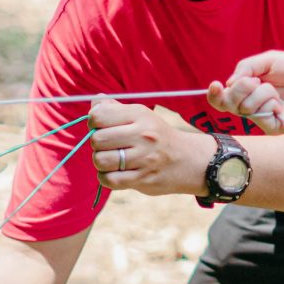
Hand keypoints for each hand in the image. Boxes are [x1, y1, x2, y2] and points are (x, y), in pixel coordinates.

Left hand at [87, 97, 217, 196]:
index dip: (93, 122)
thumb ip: (115, 109)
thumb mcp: (142, 115)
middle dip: (97, 144)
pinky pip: (109, 180)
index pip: (99, 116)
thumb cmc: (157, 136)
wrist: (189, 160)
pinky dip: (106, 177)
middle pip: (97, 139)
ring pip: (101, 160)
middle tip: (108, 146)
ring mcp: (144, 158)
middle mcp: (143, 135)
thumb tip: (94, 103)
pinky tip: (115, 172)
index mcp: (140, 115)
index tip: (101, 127)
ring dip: (101, 162)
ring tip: (111, 159)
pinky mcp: (143, 179)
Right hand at [214, 51, 283, 134]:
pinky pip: (261, 117)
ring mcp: (262, 119)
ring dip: (262, 92)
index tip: (215, 84)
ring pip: (245, 108)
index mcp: (247, 91)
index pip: (222, 99)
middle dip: (240, 88)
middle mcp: (251, 106)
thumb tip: (228, 83)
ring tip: (276, 90)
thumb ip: (245, 67)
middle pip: (228, 104)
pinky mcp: (274, 128)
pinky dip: (270, 104)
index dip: (214, 95)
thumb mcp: (267, 60)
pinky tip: (281, 103)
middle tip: (256, 81)